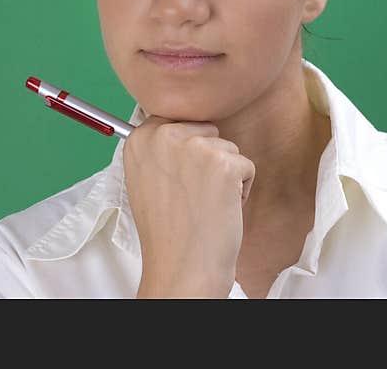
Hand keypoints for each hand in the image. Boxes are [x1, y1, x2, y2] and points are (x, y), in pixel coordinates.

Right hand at [123, 115, 254, 297]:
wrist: (181, 267)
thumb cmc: (167, 230)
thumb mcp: (145, 178)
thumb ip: (160, 148)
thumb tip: (182, 126)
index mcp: (140, 138)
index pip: (177, 119)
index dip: (186, 149)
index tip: (179, 177)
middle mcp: (163, 135)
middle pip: (205, 129)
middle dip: (208, 159)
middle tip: (192, 194)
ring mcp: (194, 147)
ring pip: (228, 147)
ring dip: (224, 176)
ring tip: (203, 204)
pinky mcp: (223, 163)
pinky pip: (246, 165)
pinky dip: (241, 190)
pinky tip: (219, 209)